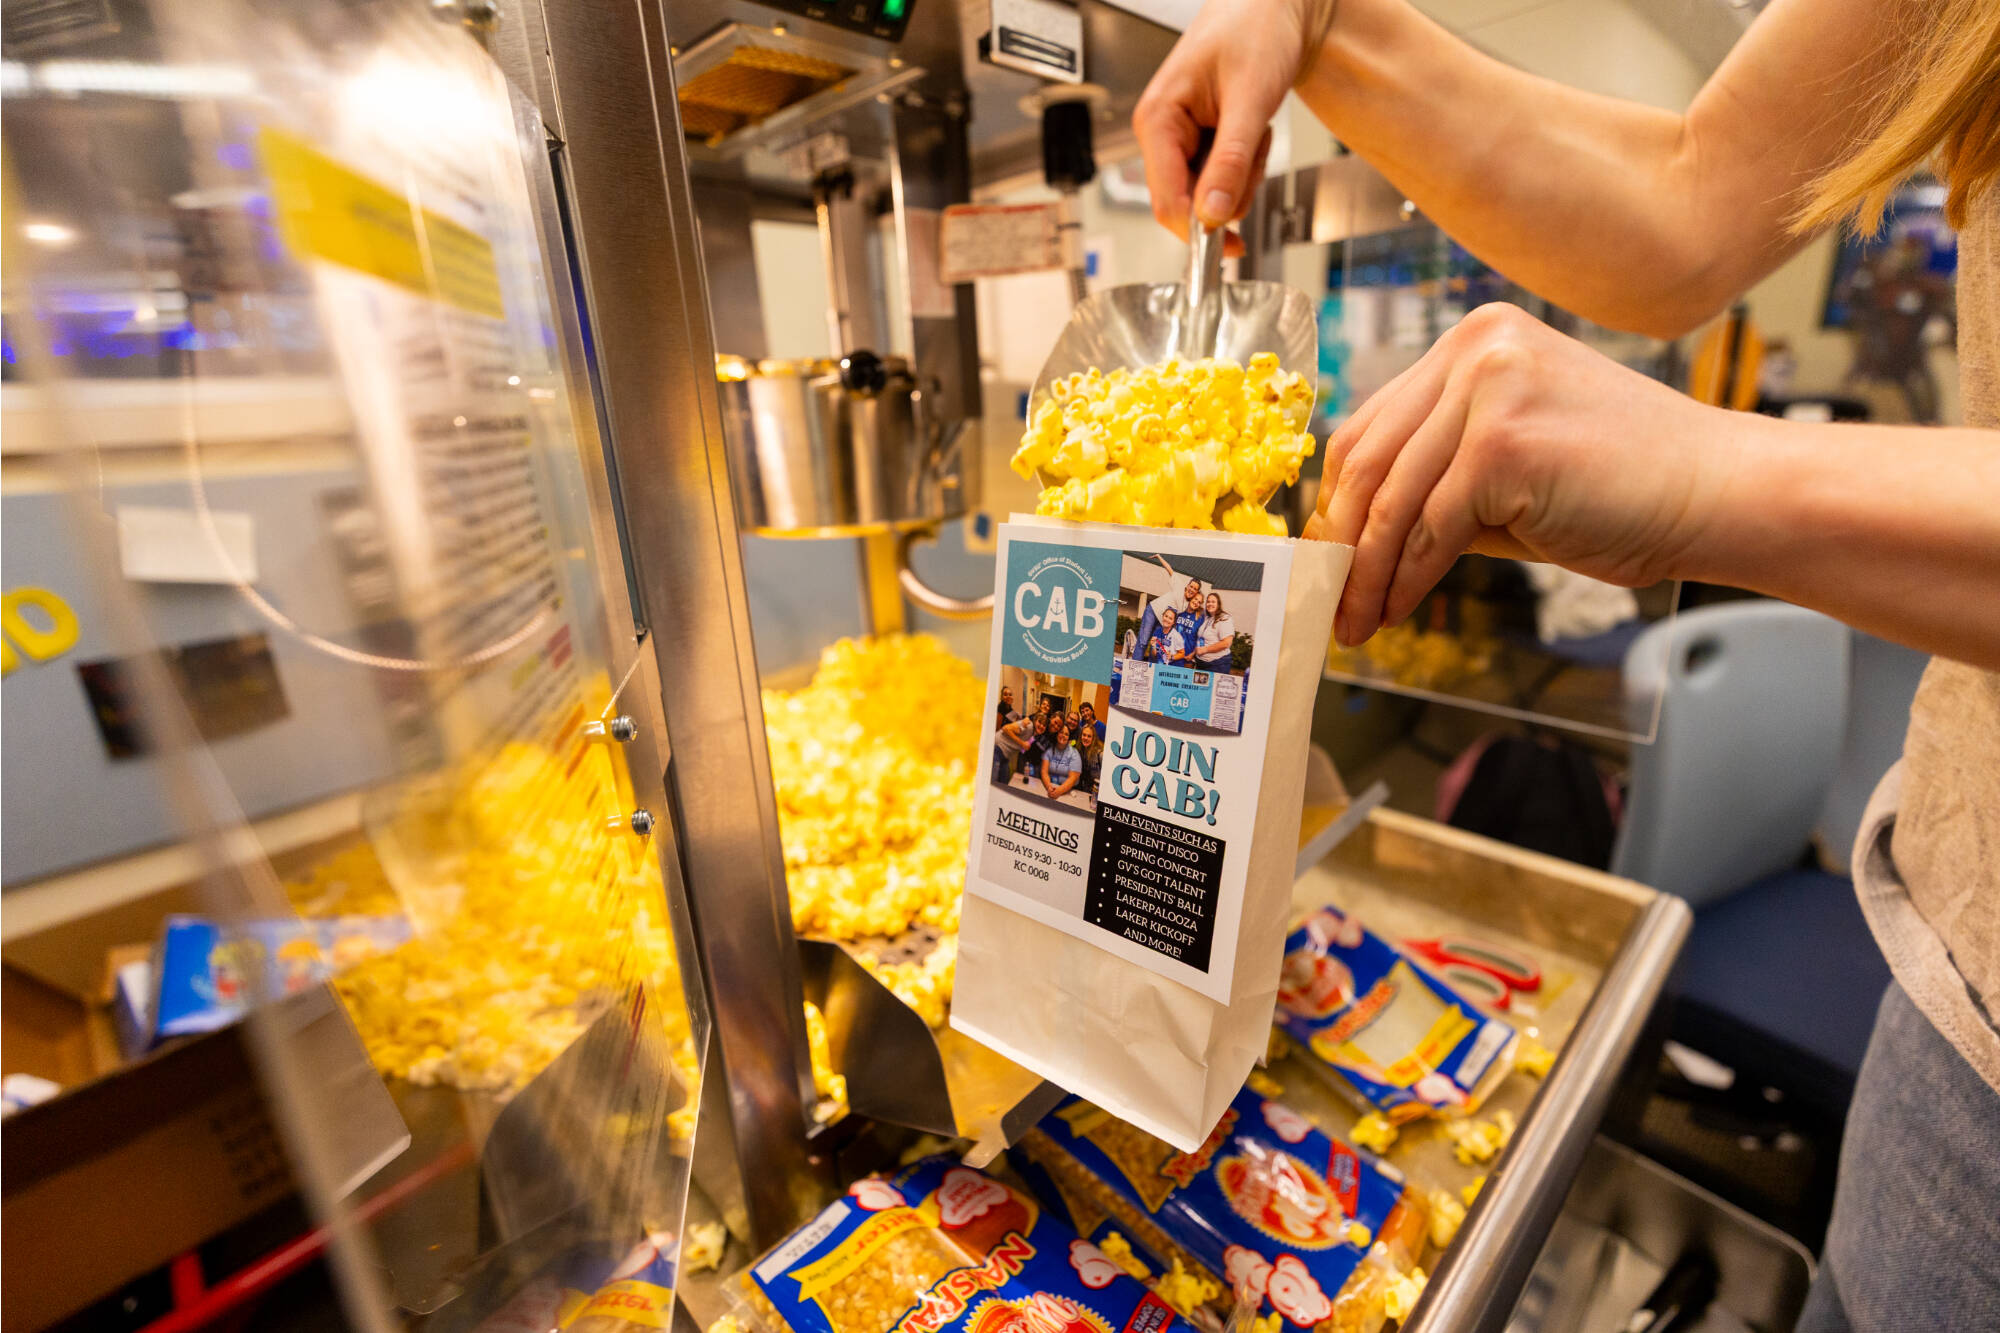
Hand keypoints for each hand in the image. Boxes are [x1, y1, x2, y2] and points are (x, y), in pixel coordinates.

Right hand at [1133, 0, 1336, 236]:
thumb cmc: (1257, 30)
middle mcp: (1160, 133)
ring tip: (1255, 128)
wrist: (1276, 6)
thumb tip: (1213, 216)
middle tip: (1256, 145)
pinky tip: (1252, 129)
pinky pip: (1222, 177)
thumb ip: (1230, 161)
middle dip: (1233, 188)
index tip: (1234, 246)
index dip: (1199, 229)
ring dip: (1244, 172)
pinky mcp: (1200, 142)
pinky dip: (1247, 162)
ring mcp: (1179, 140)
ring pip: (1211, 194)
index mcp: (1157, 120)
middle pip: (1190, 202)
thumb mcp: (1249, 98)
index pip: (1166, 201)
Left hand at [1303, 304, 1735, 645]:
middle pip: (1367, 457)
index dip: (1341, 499)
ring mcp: (1488, 386)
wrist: (1719, 495)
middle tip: (1327, 599)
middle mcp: (1476, 347)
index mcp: (1476, 340)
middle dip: (1340, 540)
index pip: (1373, 423)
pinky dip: (1407, 581)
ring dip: (1367, 573)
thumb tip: (1356, 539)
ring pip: (1393, 500)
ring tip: (1355, 620)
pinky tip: (1399, 612)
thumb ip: (1439, 480)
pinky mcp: (1502, 441)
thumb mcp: (1511, 468)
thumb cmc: (1626, 488)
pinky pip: (1429, 529)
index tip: (1328, 556)